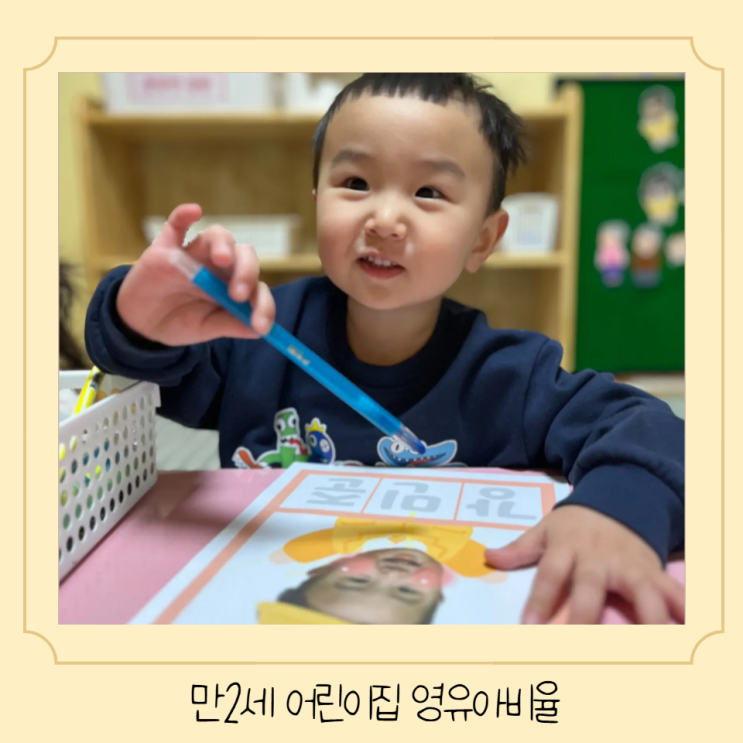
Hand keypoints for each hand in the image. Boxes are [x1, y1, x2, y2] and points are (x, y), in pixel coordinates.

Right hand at [116, 203, 275, 344]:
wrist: (143, 322)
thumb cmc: (181, 321)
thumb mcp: (206, 328)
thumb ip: (231, 325)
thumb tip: (259, 330)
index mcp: (233, 285)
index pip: (257, 287)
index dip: (263, 305)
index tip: (261, 326)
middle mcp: (219, 266)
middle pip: (242, 255)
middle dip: (246, 272)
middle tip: (238, 295)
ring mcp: (193, 254)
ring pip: (216, 235)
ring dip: (223, 244)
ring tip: (222, 259)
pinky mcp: (165, 248)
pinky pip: (175, 224)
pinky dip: (184, 215)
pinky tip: (194, 211)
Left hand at [485, 505, 684, 624]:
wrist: (617, 498)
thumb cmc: (576, 522)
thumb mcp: (546, 529)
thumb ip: (519, 548)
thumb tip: (489, 557)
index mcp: (567, 547)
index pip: (550, 575)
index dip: (539, 601)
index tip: (529, 627)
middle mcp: (598, 559)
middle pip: (590, 588)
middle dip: (584, 616)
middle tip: (577, 643)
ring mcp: (629, 566)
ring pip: (638, 593)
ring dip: (645, 618)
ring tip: (648, 645)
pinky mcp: (652, 571)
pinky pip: (672, 591)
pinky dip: (682, 609)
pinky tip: (687, 628)